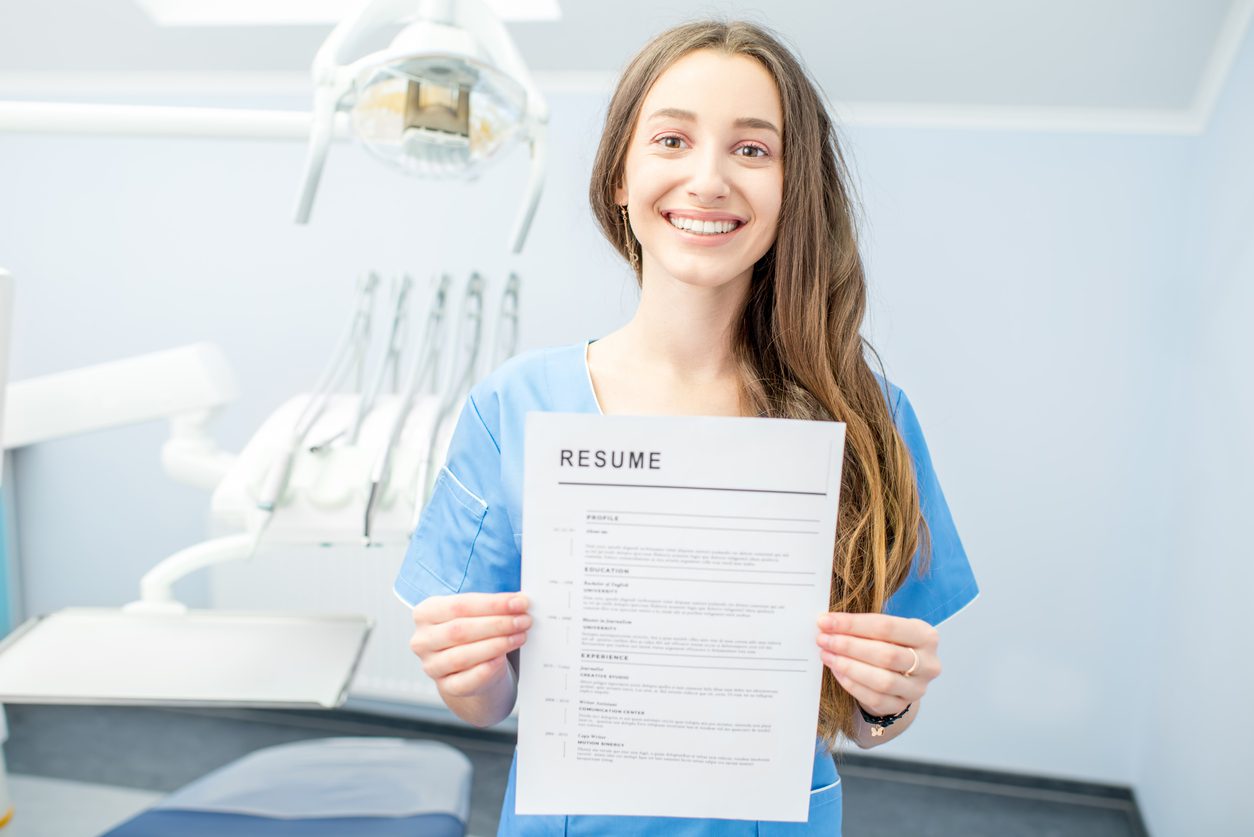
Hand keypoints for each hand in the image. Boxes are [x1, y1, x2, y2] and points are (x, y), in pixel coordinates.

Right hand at [409, 592, 530, 697]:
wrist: (469, 666)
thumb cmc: (473, 632)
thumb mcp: (475, 614)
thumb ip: (491, 606)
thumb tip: (520, 601)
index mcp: (426, 613)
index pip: (459, 605)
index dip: (493, 604)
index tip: (519, 602)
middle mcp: (423, 640)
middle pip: (461, 630)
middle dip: (497, 624)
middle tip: (523, 620)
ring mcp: (432, 666)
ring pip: (463, 656)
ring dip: (497, 645)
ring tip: (520, 636)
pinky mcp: (446, 686)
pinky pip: (465, 681)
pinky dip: (484, 670)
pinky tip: (501, 660)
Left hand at [815, 612, 939, 716]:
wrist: (899, 674)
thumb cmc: (888, 643)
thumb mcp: (884, 630)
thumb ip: (862, 625)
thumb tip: (827, 622)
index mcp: (926, 636)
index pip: (886, 627)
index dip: (853, 624)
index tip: (825, 621)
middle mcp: (928, 664)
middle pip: (886, 655)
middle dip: (849, 646)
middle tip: (823, 639)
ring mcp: (917, 688)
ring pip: (882, 680)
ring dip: (848, 666)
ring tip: (826, 654)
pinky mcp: (902, 705)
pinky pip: (874, 698)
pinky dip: (851, 684)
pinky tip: (836, 670)